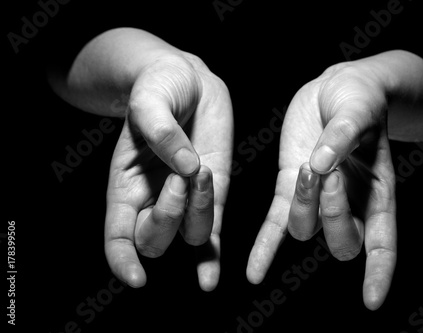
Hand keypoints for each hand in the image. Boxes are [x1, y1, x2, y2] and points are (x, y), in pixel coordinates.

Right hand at [105, 53, 232, 290]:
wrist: (187, 81)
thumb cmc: (158, 87)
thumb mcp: (151, 98)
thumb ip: (162, 130)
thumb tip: (186, 167)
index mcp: (125, 182)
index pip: (117, 234)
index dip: (123, 260)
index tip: (137, 276)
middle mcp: (153, 197)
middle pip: (154, 240)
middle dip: (168, 217)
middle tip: (178, 177)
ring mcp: (185, 197)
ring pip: (190, 235)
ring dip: (199, 212)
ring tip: (203, 170)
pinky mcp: (213, 192)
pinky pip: (212, 232)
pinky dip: (211, 258)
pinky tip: (209, 279)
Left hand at [247, 62, 396, 309]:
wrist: (337, 87)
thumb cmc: (360, 98)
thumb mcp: (359, 109)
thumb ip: (343, 135)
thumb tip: (322, 164)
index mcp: (377, 192)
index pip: (384, 242)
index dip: (378, 272)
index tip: (370, 300)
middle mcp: (349, 202)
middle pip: (341, 241)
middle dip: (333, 213)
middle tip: (328, 172)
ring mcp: (316, 196)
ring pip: (304, 228)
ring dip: (302, 203)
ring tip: (306, 165)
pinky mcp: (288, 184)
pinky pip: (275, 223)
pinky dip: (265, 247)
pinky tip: (253, 273)